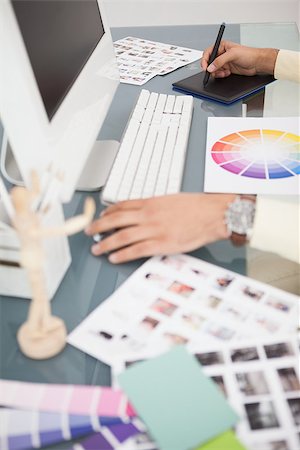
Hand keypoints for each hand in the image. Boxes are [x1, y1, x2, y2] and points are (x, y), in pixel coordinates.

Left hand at [85, 193, 235, 263]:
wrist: (213, 214)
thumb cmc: (196, 206)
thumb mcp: (170, 200)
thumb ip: (154, 206)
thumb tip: (143, 211)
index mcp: (151, 202)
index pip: (122, 206)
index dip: (108, 212)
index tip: (101, 216)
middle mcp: (148, 215)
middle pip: (115, 220)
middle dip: (99, 226)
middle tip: (89, 231)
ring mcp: (153, 230)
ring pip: (121, 236)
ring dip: (106, 243)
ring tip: (97, 248)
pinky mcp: (161, 244)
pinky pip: (136, 250)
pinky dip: (122, 254)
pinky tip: (114, 258)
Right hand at [201, 40, 277, 77]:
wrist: (257, 63)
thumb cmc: (249, 54)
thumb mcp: (233, 54)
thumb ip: (220, 60)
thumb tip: (210, 67)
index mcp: (222, 46)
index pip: (208, 52)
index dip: (205, 60)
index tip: (205, 67)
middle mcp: (222, 54)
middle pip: (210, 62)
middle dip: (211, 68)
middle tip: (213, 72)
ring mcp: (224, 62)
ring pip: (214, 69)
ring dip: (217, 72)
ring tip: (224, 72)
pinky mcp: (227, 69)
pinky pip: (219, 73)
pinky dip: (221, 75)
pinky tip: (227, 73)